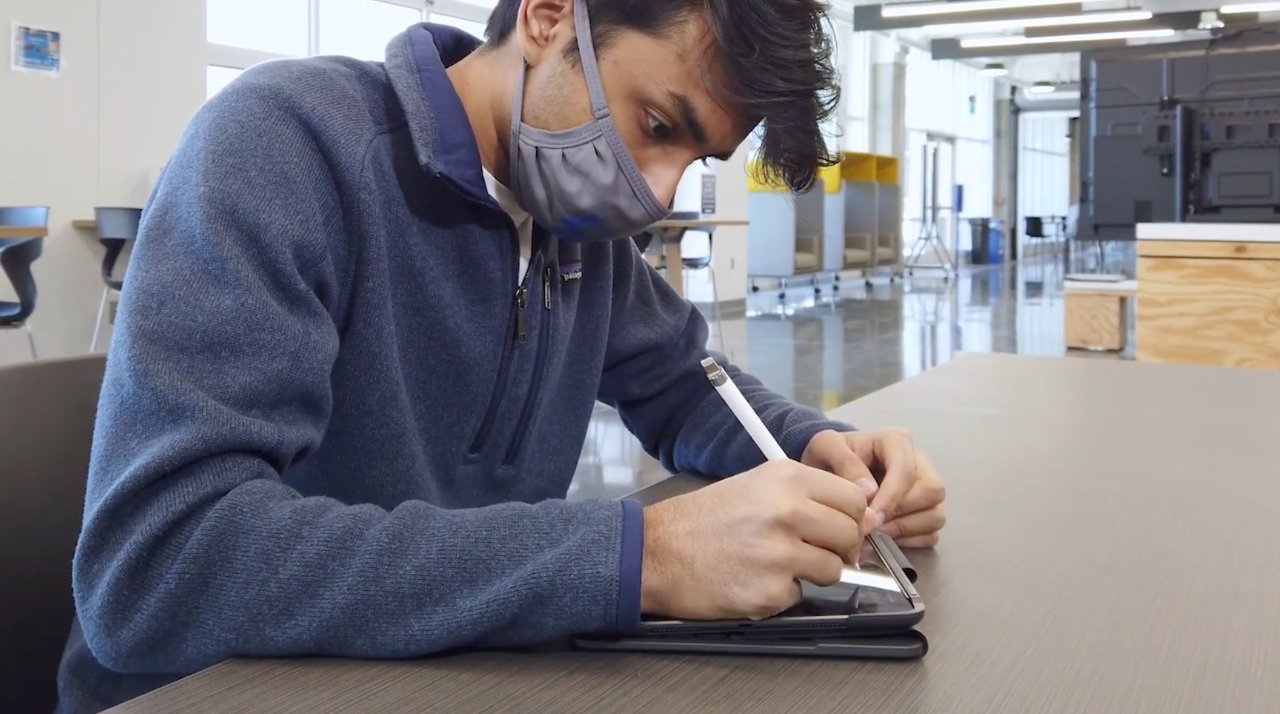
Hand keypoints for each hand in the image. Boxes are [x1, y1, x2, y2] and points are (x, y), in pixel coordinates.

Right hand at [640, 460, 866, 620]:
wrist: (657, 552)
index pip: (854, 499)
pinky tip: (754, 579)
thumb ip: (804, 494)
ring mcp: (780, 553)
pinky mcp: (770, 591)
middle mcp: (788, 511)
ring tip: (776, 564)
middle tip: (814, 551)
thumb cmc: (703, 520)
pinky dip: (782, 592)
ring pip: (832, 569)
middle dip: (838, 549)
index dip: (852, 517)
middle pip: (850, 535)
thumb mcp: (755, 485)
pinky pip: (799, 595)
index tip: (840, 527)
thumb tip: (852, 512)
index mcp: (786, 479)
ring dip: (812, 572)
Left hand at [801, 429, 945, 548]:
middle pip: (931, 492)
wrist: (828, 470)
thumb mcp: (825, 447)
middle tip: (869, 527)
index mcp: (897, 442)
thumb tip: (869, 491)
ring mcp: (926, 489)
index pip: (907, 469)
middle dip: (899, 514)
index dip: (890, 497)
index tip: (868, 517)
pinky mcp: (926, 513)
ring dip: (903, 530)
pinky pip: (931, 534)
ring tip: (873, 533)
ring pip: (935, 515)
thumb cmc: (829, 457)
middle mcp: (920, 463)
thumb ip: (845, 462)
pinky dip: (908, 542)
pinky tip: (882, 539)